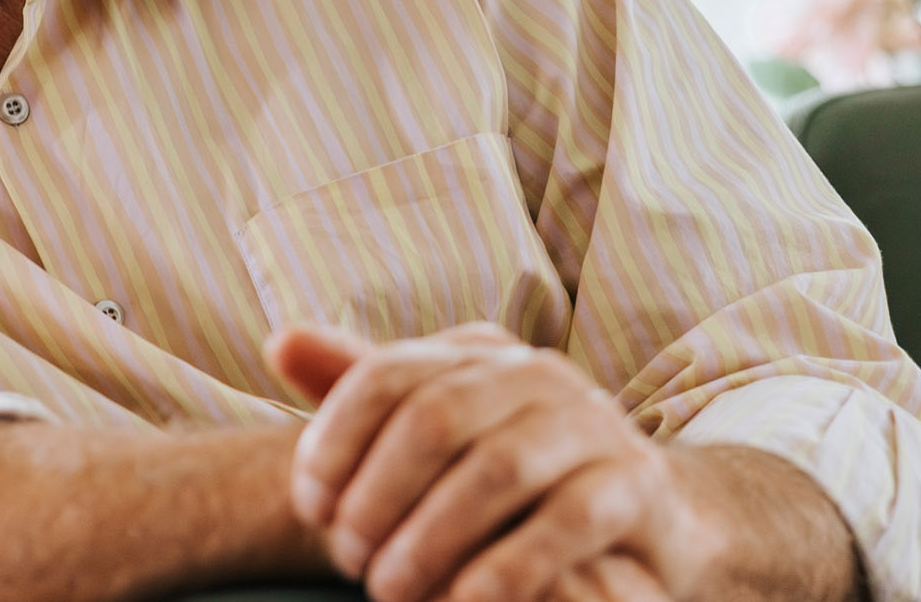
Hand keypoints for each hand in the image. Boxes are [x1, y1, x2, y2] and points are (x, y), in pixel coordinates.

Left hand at [267, 322, 731, 601]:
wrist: (641, 523)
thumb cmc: (508, 483)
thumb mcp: (435, 435)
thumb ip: (359, 391)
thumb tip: (278, 343)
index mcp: (477, 356)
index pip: (386, 375)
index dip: (334, 439)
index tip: (308, 506)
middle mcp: (535, 375)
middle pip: (436, 417)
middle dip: (379, 494)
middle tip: (349, 559)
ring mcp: (591, 425)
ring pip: (500, 468)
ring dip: (433, 537)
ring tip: (391, 590)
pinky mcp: (635, 487)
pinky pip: (568, 523)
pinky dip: (507, 568)